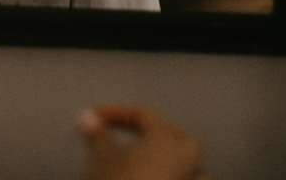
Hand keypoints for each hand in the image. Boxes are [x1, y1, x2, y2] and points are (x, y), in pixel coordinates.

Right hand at [79, 106, 208, 179]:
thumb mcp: (99, 161)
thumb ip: (96, 136)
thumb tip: (89, 118)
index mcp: (166, 143)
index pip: (144, 115)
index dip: (116, 113)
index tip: (94, 119)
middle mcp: (187, 164)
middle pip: (183, 140)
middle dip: (161, 134)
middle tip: (136, 136)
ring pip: (197, 172)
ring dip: (180, 167)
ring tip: (157, 167)